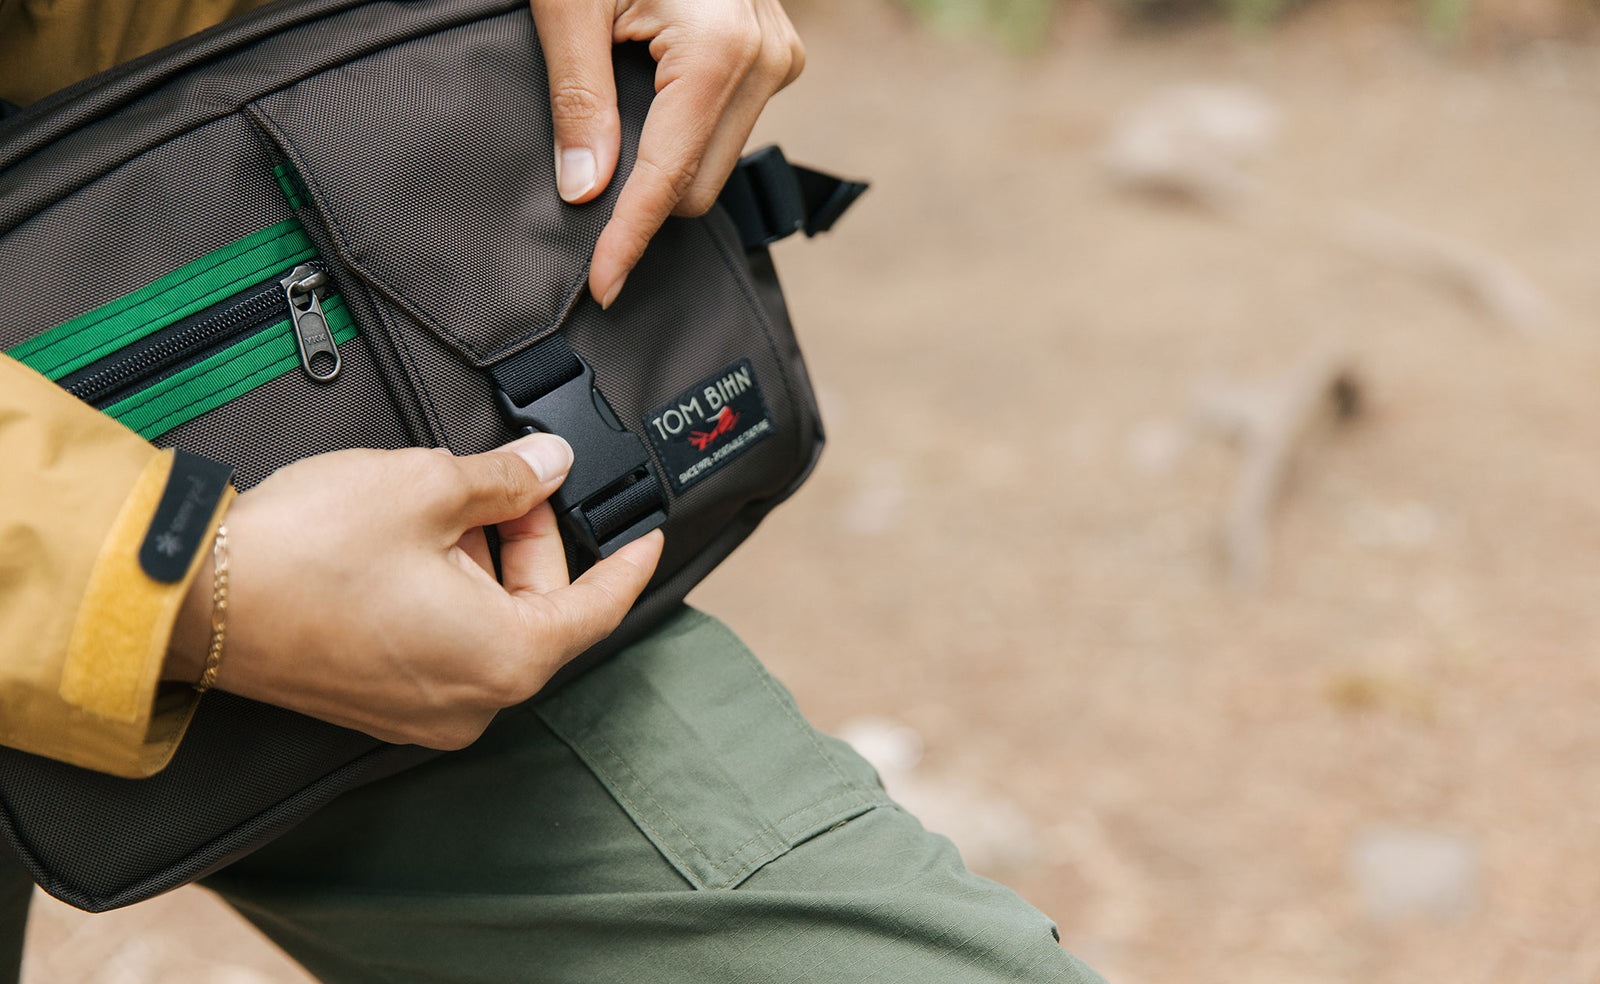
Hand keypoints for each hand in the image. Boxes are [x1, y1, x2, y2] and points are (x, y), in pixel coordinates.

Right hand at [164, 434, 662, 748]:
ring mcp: (422, 710)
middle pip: (540, 609)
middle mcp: (472, 700)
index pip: (599, 608)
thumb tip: (548, 464)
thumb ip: (508, 478)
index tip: (648, 533)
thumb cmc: (304, 554)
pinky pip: (443, 642)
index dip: (629, 561)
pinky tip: (414, 543)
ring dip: (483, 561)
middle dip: (529, 539)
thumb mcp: (428, 486)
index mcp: (506, 658)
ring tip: (443, 502)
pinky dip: (447, 591)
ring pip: (489, 623)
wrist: (189, 599)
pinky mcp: (379, 703)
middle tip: (508, 480)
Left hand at [531, 0, 805, 307]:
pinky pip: (729, 128)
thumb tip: (584, 189)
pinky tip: (650, 108)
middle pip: (697, 185)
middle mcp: (767, 57)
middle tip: (584, 188)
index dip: (629, 239)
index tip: (603, 285)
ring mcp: (780, 55)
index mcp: (722, 49)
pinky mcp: (776, 52)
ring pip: (715, 162)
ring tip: (618, 117)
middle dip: (641, 201)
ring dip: (663, 164)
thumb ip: (578, 100)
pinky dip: (684, 136)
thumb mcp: (569, 5)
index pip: (667, 179)